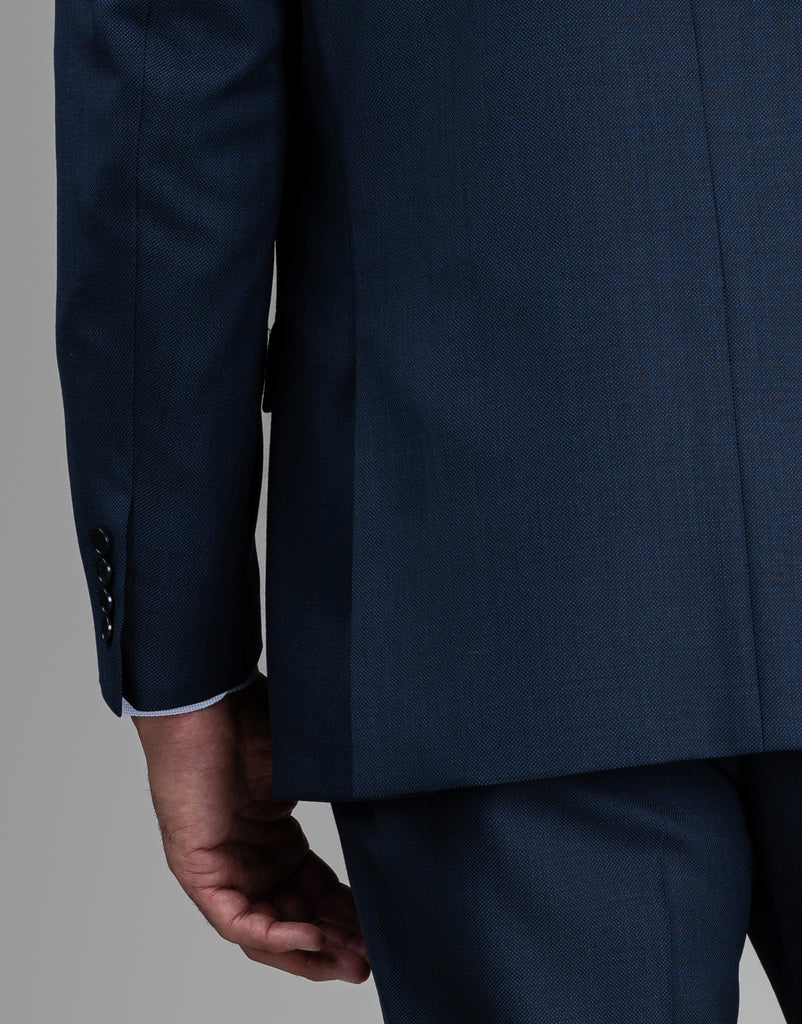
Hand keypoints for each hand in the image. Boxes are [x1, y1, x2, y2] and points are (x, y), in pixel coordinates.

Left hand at [130, 675, 370, 982]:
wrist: (208, 698)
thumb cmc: (252, 717)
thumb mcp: (310, 771)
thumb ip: (338, 801)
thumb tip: (388, 816)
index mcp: (269, 834)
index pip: (310, 889)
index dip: (345, 911)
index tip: (381, 926)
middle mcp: (243, 856)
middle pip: (292, 916)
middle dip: (335, 941)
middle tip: (374, 957)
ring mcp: (218, 865)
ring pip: (265, 930)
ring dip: (310, 950)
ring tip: (354, 959)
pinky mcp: (197, 869)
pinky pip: (236, 920)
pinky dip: (276, 936)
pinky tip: (312, 938)